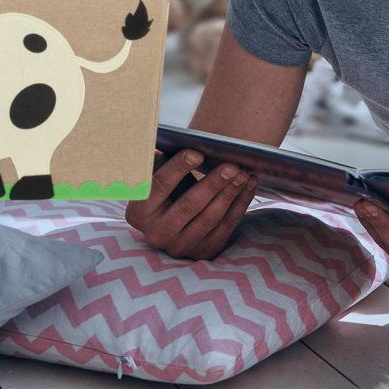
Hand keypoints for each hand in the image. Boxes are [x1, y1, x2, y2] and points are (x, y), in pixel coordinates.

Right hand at [125, 148, 258, 259]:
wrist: (172, 223)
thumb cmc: (165, 190)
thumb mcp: (154, 177)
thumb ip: (159, 160)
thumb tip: (168, 137)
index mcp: (139, 212)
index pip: (159, 186)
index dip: (179, 168)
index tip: (198, 152)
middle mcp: (157, 233)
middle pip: (189, 205)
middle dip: (213, 183)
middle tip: (231, 165)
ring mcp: (181, 245)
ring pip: (211, 217)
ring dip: (230, 192)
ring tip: (244, 172)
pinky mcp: (204, 250)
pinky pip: (226, 226)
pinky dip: (240, 204)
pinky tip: (249, 185)